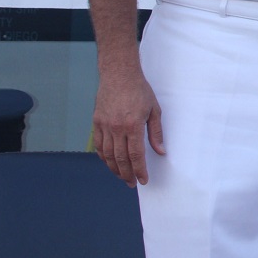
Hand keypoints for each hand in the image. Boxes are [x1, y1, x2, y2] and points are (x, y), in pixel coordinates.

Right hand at [92, 57, 163, 186]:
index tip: (143, 180)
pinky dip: (103, 157)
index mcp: (133, 126)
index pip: (136, 155)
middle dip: (127, 174)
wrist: (119, 74)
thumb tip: (160, 151)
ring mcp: (104, 126)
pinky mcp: (96, 123)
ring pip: (107, 155)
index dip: (139, 170)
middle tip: (132, 183)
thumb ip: (156, 133)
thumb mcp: (154, 110)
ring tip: (122, 177)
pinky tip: (109, 163)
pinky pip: (99, 145)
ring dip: (114, 169)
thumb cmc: (139, 90)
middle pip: (120, 159)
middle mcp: (116, 128)